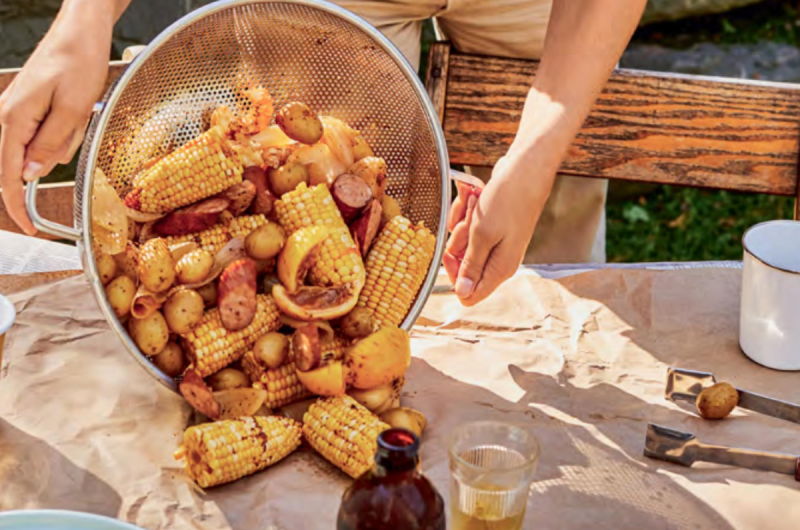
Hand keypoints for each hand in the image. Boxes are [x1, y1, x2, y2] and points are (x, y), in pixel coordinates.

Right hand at [0, 15, 112, 234]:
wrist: (80, 33)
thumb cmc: (78, 64)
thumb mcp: (73, 111)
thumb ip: (49, 145)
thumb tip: (31, 174)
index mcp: (14, 120)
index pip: (9, 175)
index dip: (17, 206)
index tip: (30, 228)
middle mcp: (8, 116)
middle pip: (22, 163)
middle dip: (51, 162)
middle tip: (74, 131)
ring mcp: (16, 111)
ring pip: (38, 149)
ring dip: (63, 141)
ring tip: (79, 112)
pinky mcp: (29, 108)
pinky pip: (43, 134)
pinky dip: (63, 132)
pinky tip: (74, 111)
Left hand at [446, 156, 550, 305]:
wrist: (525, 170)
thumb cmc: (506, 200)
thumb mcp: (482, 235)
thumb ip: (471, 266)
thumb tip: (463, 293)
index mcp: (499, 270)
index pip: (469, 295)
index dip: (454, 277)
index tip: (451, 253)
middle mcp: (499, 261)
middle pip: (463, 267)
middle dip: (459, 243)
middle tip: (470, 222)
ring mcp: (496, 244)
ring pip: (464, 244)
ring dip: (463, 222)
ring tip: (476, 205)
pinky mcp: (493, 228)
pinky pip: (469, 228)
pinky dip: (467, 213)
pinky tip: (475, 198)